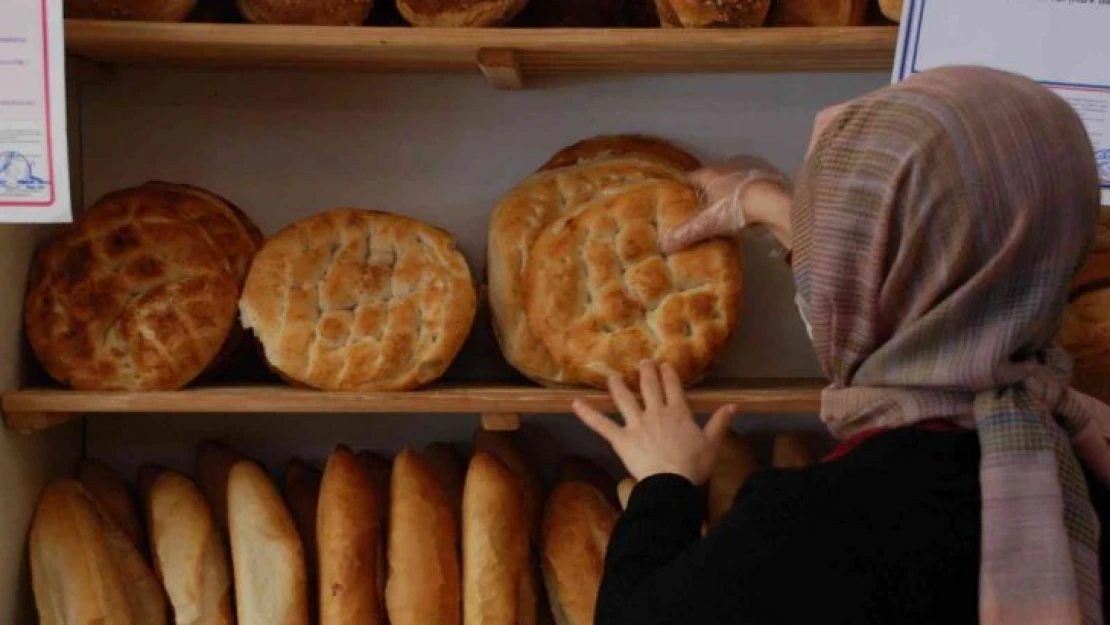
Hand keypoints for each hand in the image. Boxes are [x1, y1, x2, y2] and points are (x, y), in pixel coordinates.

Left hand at [571, 361, 737, 484]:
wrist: (670, 482)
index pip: (672, 387)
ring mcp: (636, 424)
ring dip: (618, 386)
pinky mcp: (620, 438)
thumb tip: (734, 405)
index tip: (664, 365)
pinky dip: (588, 414)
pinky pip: (601, 424)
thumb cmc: (693, 465)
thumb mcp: (712, 444)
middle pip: (649, 387)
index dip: (668, 375)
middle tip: (642, 362)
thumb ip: (720, 422)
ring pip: (624, 399)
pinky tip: (575, 404)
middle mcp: (655, 412)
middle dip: (645, 372)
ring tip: (612, 377)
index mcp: (678, 412)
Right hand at [660, 156, 789, 253]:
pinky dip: (749, 193)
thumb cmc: (735, 208)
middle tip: (704, 206)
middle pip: (713, 177)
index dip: (686, 186)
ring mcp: (749, 169)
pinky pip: (752, 184)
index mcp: (709, 174)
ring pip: (733, 179)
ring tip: (727, 207)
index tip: (681, 195)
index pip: (692, 177)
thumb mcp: (708, 224)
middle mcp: (727, 166)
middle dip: (709, 189)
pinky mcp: (768, 175)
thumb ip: (687, 233)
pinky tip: (751, 206)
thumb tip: (663, 246)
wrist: (773, 202)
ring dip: (730, 190)